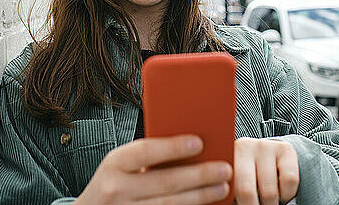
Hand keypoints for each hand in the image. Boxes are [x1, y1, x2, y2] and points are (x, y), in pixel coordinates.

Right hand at [75, 135, 232, 204]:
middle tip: (225, 168)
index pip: (145, 151)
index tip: (199, 142)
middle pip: (164, 181)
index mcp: (114, 164)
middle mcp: (116, 189)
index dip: (173, 147)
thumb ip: (146, 156)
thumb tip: (191, 144)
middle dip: (199, 175)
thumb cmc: (113, 183)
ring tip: (222, 188)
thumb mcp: (121, 166)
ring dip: (200, 196)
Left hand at [233, 137, 298, 204]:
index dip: (237, 203)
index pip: (228, 188)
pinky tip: (280, 192)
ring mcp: (266, 146)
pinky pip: (289, 180)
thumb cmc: (245, 174)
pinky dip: (286, 194)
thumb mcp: (233, 180)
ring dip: (270, 204)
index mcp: (227, 156)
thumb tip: (226, 200)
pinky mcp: (285, 148)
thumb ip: (229, 190)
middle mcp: (245, 146)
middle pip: (246, 191)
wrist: (265, 153)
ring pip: (270, 190)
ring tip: (267, 203)